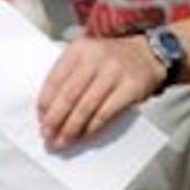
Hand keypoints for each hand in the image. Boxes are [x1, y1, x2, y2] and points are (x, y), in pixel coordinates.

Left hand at [38, 35, 164, 145]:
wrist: (149, 53)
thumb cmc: (111, 59)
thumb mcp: (88, 55)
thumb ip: (69, 74)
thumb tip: (49, 110)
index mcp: (80, 49)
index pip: (55, 79)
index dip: (45, 103)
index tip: (40, 119)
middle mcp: (96, 57)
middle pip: (69, 95)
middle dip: (55, 119)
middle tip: (47, 135)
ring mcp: (115, 72)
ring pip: (86, 107)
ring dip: (71, 128)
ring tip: (63, 141)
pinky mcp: (130, 87)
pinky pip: (106, 112)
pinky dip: (92, 127)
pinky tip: (84, 135)